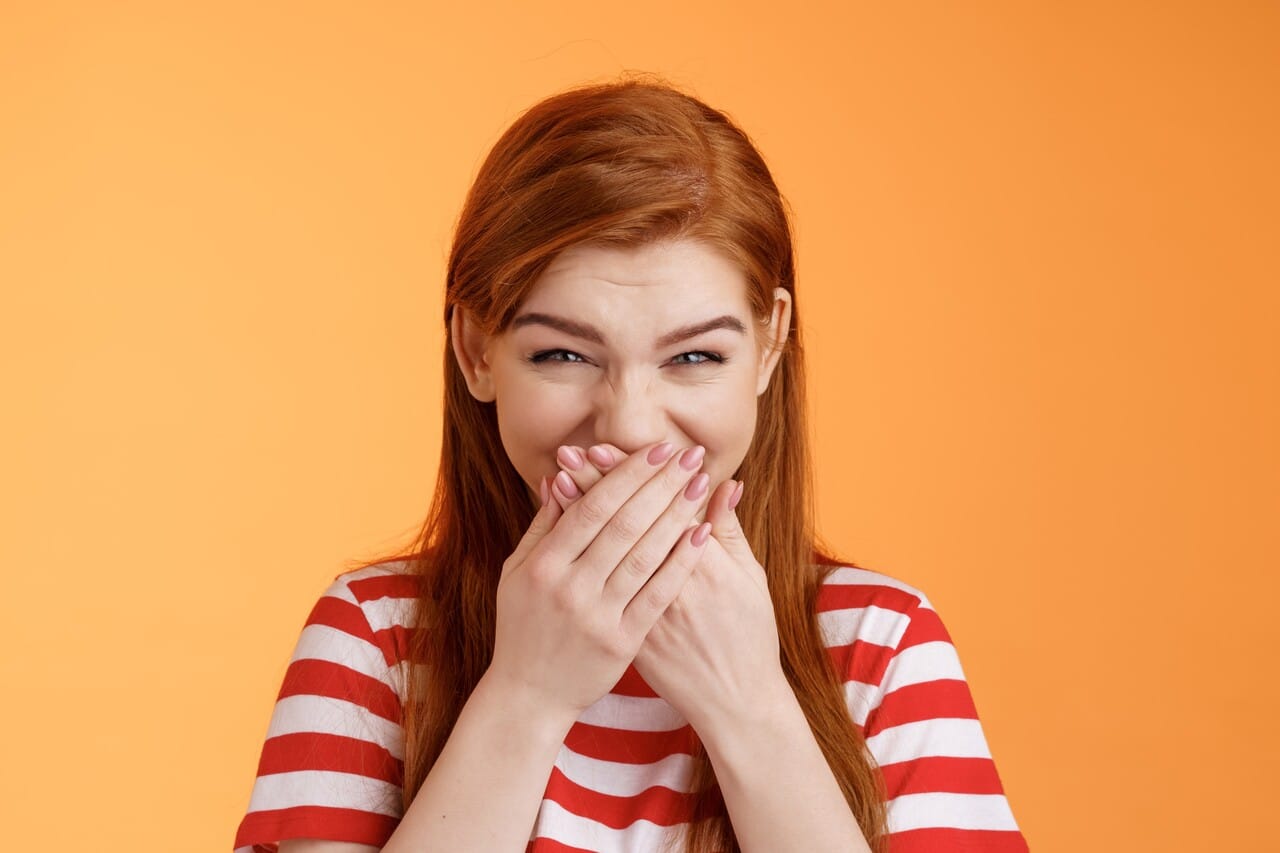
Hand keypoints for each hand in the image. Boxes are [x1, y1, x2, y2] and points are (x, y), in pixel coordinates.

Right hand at [487, 442, 713, 719]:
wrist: (528, 696)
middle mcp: (570, 587)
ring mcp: (597, 616)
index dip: (628, 474)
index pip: (592, 506)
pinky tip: (702, 533)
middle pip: (624, 523)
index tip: (657, 450)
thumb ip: (543, 526)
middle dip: (660, 484)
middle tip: (690, 455)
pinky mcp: (621, 643)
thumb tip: (559, 476)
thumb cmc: (522, 626)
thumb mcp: (517, 573)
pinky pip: (658, 594)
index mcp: (543, 564)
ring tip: (701, 484)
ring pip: (645, 554)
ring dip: (676, 514)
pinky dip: (681, 561)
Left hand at [553, 447, 789, 733]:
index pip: (661, 506)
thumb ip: (731, 530)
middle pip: (626, 523)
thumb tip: (728, 484)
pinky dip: (581, 558)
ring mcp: (643, 612)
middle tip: (574, 450)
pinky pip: (599, 588)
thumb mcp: (748, 578)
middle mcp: (669, 585)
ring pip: (607, 552)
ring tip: (561, 476)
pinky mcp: (629, 634)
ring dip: (584, 513)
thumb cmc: (749, 633)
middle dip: (599, 483)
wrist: (733, 701)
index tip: (607, 447)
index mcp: (705, 564)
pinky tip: (565, 533)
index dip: (633, 476)